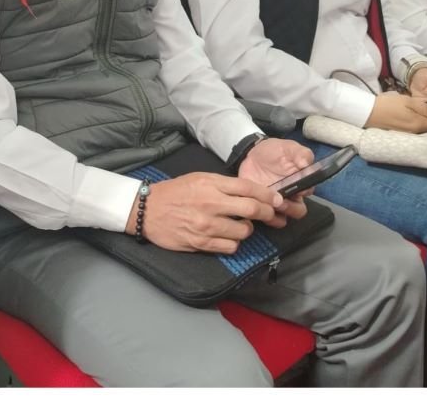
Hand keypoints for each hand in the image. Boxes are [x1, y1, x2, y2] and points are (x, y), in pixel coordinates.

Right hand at [125, 172, 283, 254]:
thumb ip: (223, 185)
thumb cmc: (175, 192)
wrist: (147, 210)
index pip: (247, 188)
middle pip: (251, 210)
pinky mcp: (201, 243)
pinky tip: (226, 237)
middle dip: (267, 213)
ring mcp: (206, 226)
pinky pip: (230, 248)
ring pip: (243, 232)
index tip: (279, 200)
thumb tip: (250, 194)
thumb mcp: (198, 178)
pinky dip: (233, 243)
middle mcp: (211, 204)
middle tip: (271, 215)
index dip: (267, 195)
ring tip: (238, 225)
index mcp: (210, 184)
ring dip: (246, 229)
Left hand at [238, 139, 313, 225]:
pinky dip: (260, 215)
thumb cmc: (274, 151)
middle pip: (298, 212)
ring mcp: (275, 202)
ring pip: (282, 219)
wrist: (252, 153)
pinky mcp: (260, 205)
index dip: (303, 191)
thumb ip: (301, 154)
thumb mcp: (289, 147)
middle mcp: (290, 196)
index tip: (296, 187)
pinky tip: (254, 203)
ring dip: (276, 214)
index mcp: (301, 182)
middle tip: (281, 200)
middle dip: (291, 208)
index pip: (309, 193)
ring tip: (267, 203)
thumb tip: (306, 164)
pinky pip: (263, 218)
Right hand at [365, 91, 426, 132]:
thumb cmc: (388, 104)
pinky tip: (420, 115)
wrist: (368, 112)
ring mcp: (410, 132)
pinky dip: (422, 122)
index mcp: (419, 123)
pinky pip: (418, 128)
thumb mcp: (407, 101)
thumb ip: (424, 107)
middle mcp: (416, 130)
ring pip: (426, 126)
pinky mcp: (404, 132)